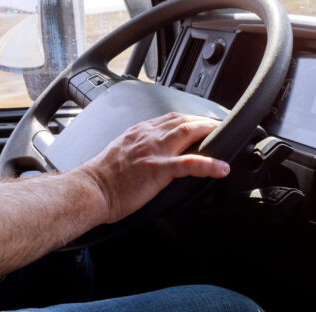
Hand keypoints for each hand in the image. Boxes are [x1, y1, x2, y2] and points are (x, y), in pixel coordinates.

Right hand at [76, 113, 229, 223]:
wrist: (89, 190)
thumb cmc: (101, 179)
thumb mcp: (122, 154)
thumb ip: (140, 149)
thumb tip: (153, 155)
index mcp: (139, 132)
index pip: (171, 118)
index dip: (191, 118)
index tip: (203, 122)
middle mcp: (147, 136)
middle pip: (183, 120)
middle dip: (206, 121)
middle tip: (222, 126)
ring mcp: (153, 151)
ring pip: (188, 133)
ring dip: (210, 133)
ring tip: (226, 138)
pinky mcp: (157, 169)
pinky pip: (189, 164)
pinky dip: (208, 164)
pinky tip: (222, 168)